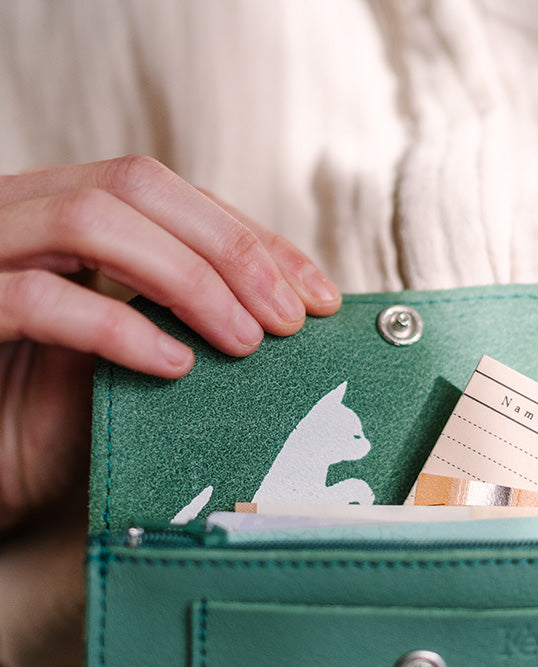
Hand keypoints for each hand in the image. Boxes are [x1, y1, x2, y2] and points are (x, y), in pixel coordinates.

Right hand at [0, 156, 340, 666]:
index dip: (254, 238)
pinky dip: (119, 328)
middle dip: (233, 250)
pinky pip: (39, 300)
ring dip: (190, 280)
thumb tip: (280, 315)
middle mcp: (20, 214)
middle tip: (292, 320)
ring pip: (91, 221)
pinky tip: (175, 365)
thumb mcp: (123, 359)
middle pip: (138, 186)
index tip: (317, 295)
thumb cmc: (39, 418)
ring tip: (245, 341)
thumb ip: (177, 318)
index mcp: (64, 215)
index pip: (173, 197)